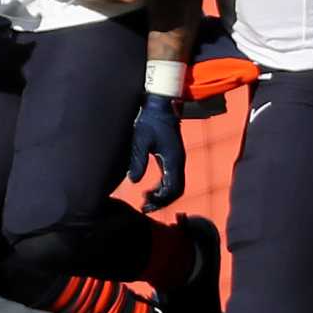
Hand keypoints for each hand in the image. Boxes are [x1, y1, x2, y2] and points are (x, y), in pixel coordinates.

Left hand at [127, 94, 185, 212]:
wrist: (159, 106)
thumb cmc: (148, 121)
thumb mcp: (140, 139)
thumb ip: (137, 159)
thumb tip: (133, 181)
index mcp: (173, 159)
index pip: (173, 188)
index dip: (160, 199)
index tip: (145, 201)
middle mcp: (179, 162)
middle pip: (177, 191)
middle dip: (162, 202)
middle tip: (144, 207)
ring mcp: (178, 160)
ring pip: (176, 187)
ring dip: (163, 197)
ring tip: (146, 202)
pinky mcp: (173, 158)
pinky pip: (173, 179)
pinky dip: (163, 188)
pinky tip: (150, 190)